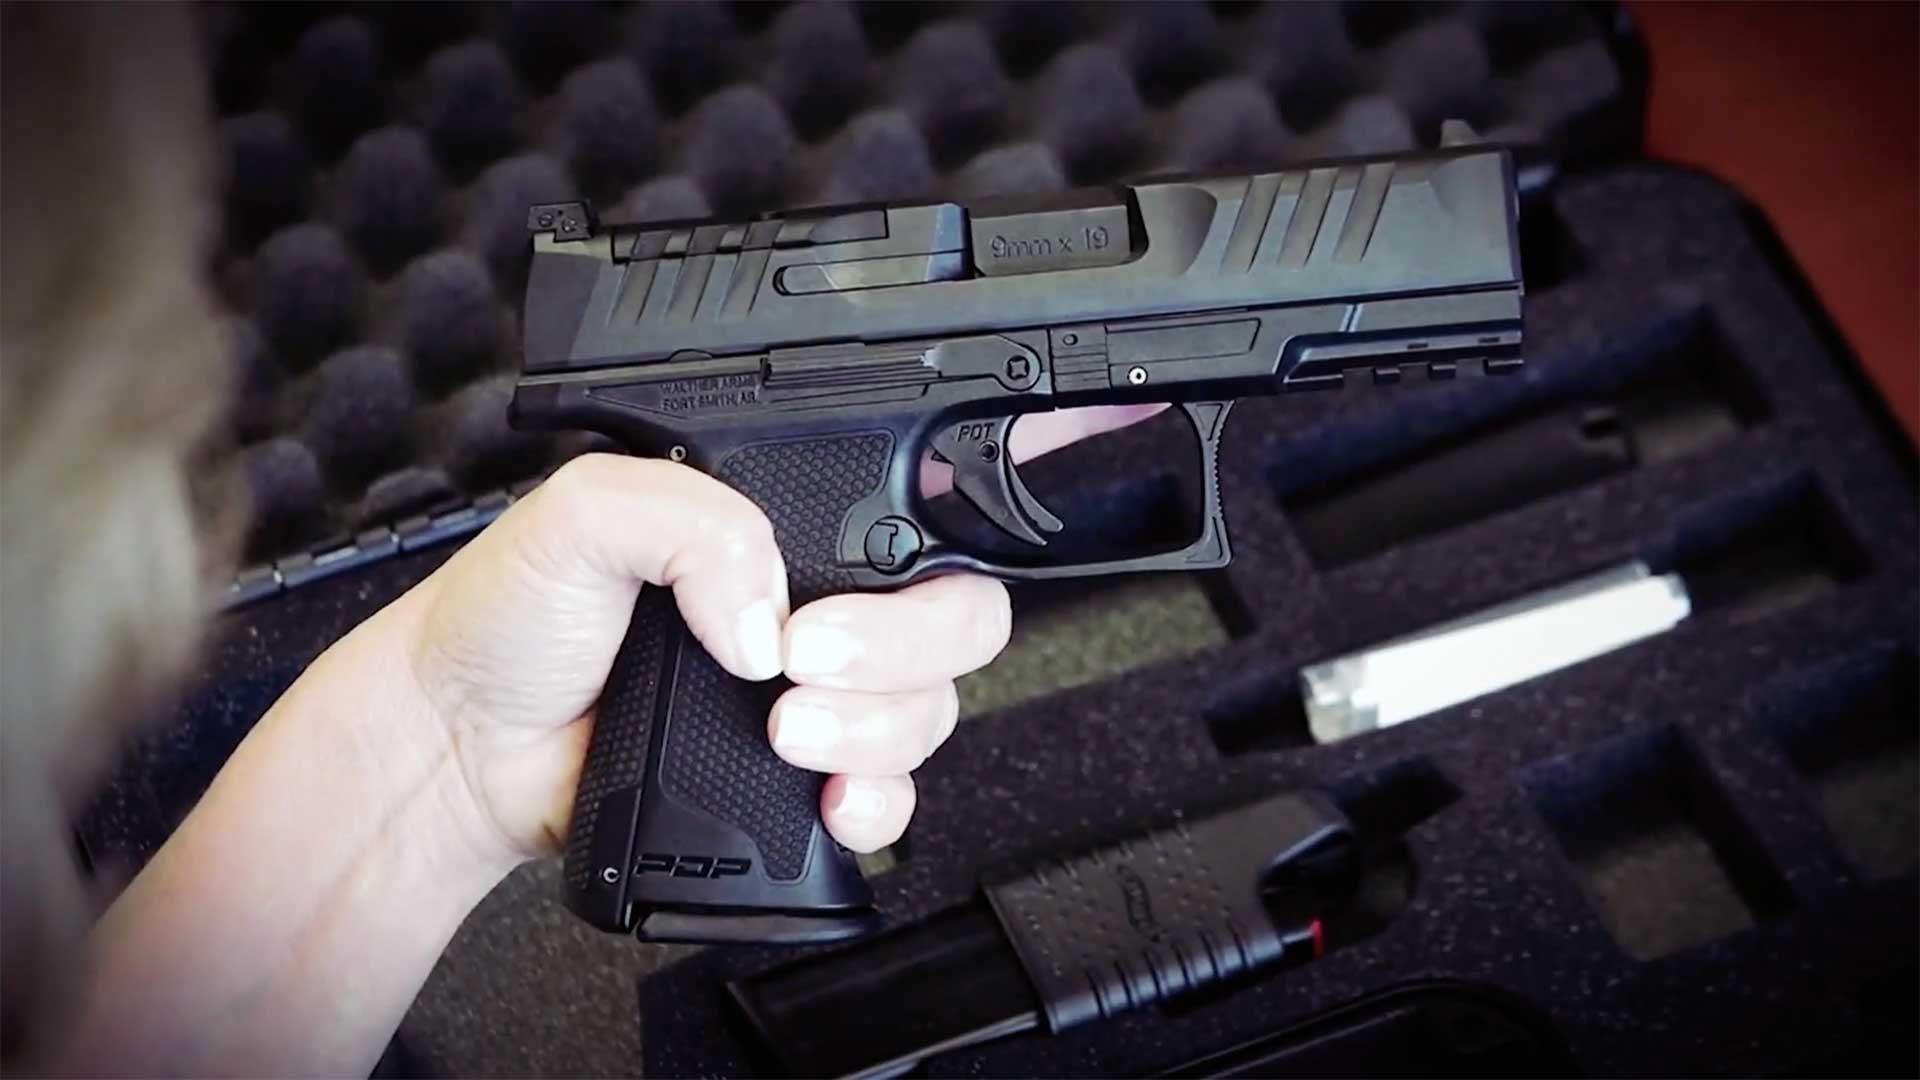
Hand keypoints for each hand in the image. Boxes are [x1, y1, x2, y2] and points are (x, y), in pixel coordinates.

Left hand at [381, 405, 1163, 863]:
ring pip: (936, 704)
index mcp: (792, 517)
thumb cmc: (514, 615)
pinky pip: (894, 794)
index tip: (1099, 426)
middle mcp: (824, 598)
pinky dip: (878, 805)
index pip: (930, 478)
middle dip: (907, 642)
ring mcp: (822, 692)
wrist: (466, 748)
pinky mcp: (805, 778)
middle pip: (963, 610)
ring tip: (781, 728)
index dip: (1031, 456)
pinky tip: (829, 801)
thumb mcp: (586, 515)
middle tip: (807, 655)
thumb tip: (775, 606)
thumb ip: (692, 523)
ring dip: (878, 724)